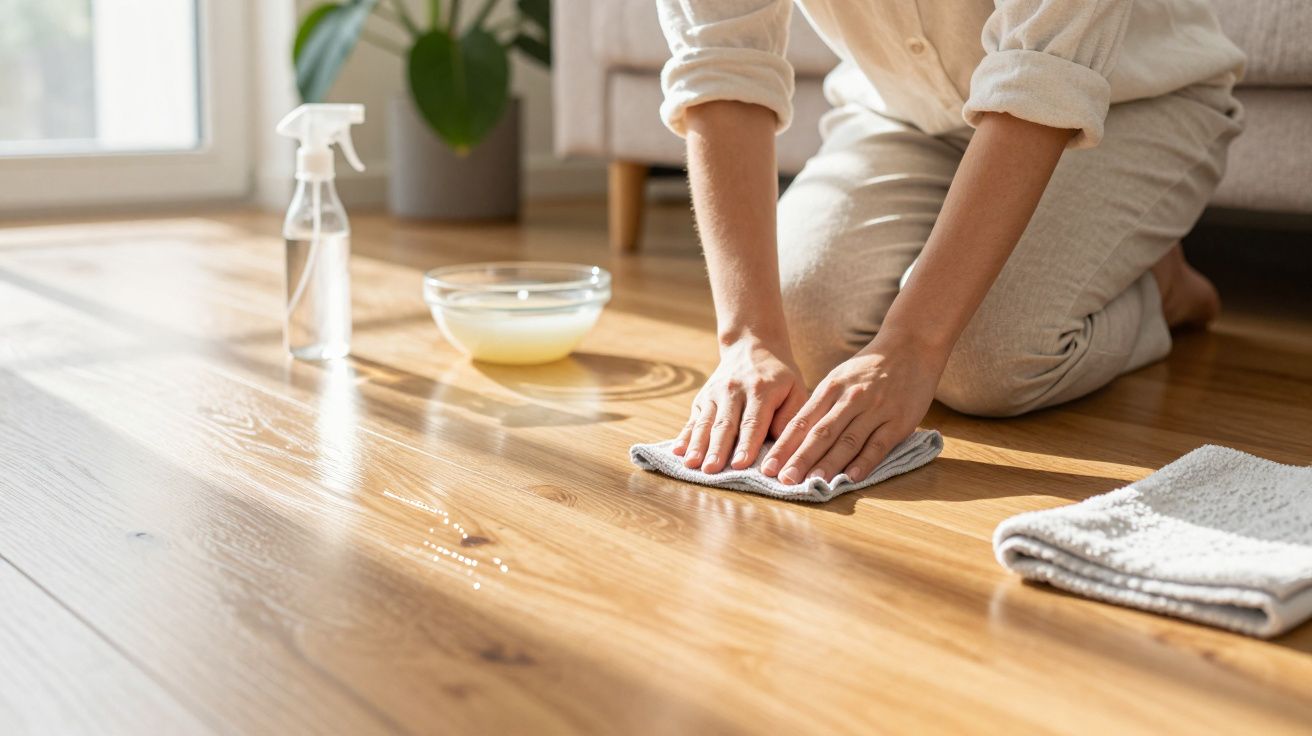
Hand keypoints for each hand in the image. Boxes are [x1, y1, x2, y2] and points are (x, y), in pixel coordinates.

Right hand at [674, 338, 807, 472]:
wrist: (751, 344)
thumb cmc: (779, 376)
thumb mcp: (795, 389)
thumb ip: (790, 417)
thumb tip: (781, 446)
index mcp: (761, 390)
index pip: (753, 422)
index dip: (746, 444)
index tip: (740, 464)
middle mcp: (734, 390)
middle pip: (725, 425)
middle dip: (717, 449)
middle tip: (711, 471)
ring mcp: (715, 393)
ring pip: (705, 422)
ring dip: (698, 445)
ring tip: (691, 465)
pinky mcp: (702, 398)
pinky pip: (693, 419)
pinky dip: (684, 436)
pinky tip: (677, 451)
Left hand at [761, 333, 945, 484]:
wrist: (912, 346)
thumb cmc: (869, 367)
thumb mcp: (839, 378)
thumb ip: (820, 405)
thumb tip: (795, 435)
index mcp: (831, 388)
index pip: (802, 421)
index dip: (785, 445)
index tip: (768, 466)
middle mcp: (850, 399)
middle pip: (821, 433)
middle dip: (800, 458)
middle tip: (783, 480)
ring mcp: (875, 410)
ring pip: (848, 441)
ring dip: (829, 464)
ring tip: (812, 483)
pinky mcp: (898, 421)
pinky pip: (879, 445)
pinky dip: (865, 462)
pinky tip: (852, 478)